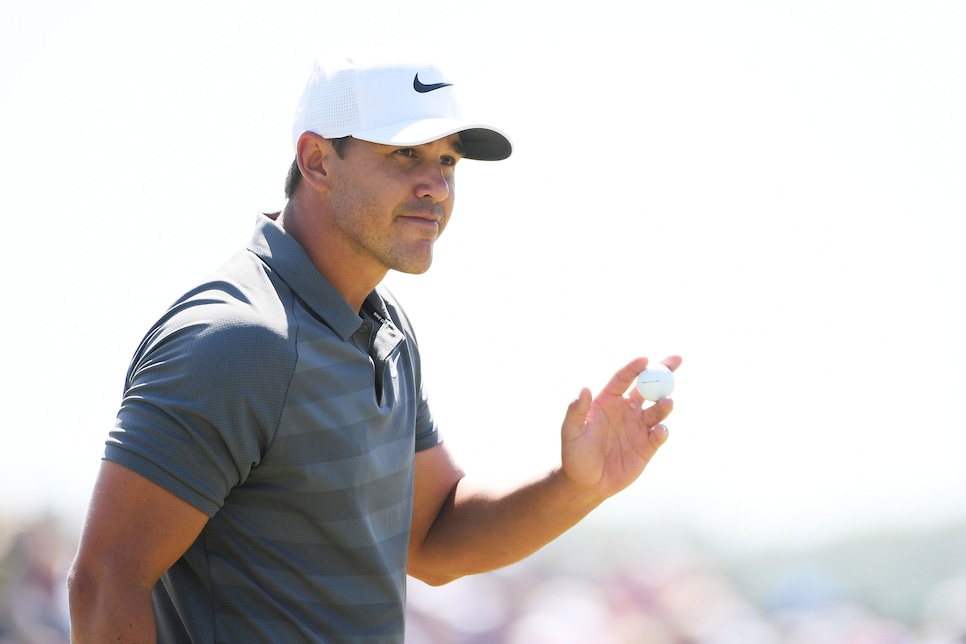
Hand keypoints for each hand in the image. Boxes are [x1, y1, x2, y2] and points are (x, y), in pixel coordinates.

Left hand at [560, 356, 681, 500]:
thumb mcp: (570, 432)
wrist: (586, 482)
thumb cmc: (574, 454)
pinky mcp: (648, 446)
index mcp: (608, 400)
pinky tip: (659, 430)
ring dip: (664, 404)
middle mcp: (627, 409)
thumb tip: (584, 388)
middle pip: (648, 386)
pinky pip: (659, 434)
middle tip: (677, 360)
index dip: (634, 368)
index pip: (623, 378)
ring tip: (666, 402)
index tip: (645, 359)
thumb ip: (576, 411)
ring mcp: (639, 427)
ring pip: (657, 409)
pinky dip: (662, 430)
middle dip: (663, 372)